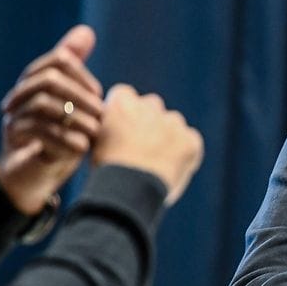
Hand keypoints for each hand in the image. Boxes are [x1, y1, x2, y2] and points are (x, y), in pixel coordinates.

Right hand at [0, 25, 103, 213]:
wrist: (38, 171)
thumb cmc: (62, 132)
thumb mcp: (75, 103)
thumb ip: (78, 71)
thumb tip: (85, 30)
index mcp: (38, 79)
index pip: (58, 60)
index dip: (83, 74)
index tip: (100, 94)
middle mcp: (23, 93)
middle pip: (49, 79)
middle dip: (79, 95)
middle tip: (102, 113)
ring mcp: (16, 115)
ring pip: (43, 104)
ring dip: (75, 117)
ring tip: (95, 131)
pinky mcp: (15, 138)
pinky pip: (38, 131)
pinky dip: (65, 138)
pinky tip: (83, 146)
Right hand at [91, 84, 203, 205]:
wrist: (128, 189)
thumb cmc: (106, 169)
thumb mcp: (95, 142)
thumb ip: (108, 125)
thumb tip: (114, 124)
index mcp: (123, 102)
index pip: (124, 95)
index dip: (124, 113)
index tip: (122, 129)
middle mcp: (150, 105)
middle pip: (152, 106)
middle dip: (148, 121)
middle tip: (141, 146)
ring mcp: (174, 122)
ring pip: (173, 122)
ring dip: (167, 135)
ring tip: (155, 161)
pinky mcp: (191, 140)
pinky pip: (190, 141)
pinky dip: (184, 152)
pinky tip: (171, 168)